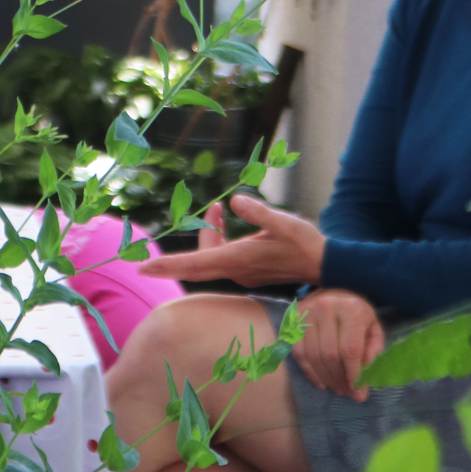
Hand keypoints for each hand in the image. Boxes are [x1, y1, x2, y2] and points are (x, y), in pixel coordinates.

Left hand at [137, 194, 325, 285]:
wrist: (327, 266)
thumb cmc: (307, 244)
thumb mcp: (285, 223)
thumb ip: (260, 212)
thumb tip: (236, 200)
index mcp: (239, 259)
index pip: (195, 264)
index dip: (168, 266)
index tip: (143, 269)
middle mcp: (237, 269)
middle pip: (196, 265)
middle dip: (171, 261)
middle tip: (144, 260)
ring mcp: (243, 272)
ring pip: (210, 257)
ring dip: (207, 235)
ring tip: (216, 210)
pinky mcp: (249, 270)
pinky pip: (222, 256)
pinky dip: (218, 239)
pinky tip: (225, 220)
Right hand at [293, 289, 384, 400]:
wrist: (335, 292)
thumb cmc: (358, 314)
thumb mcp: (373, 328)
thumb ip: (373, 352)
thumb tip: (363, 382)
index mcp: (351, 309)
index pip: (350, 349)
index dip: (353, 375)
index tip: (358, 394)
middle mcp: (325, 308)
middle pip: (329, 355)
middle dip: (339, 379)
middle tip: (346, 392)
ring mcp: (306, 313)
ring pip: (313, 356)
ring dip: (325, 378)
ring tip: (336, 387)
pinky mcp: (292, 321)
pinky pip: (298, 353)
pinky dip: (309, 372)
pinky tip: (321, 381)